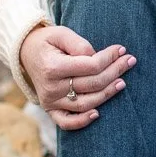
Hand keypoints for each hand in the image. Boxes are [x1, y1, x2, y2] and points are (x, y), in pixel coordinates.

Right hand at [18, 24, 134, 131]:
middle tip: (129, 61)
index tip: (121, 49)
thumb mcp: (61, 34)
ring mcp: (50, 101)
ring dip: (107, 94)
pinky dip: (82, 122)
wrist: (26, 53)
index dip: (110, 58)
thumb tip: (98, 58)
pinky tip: (98, 114)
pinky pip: (66, 122)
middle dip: (115, 72)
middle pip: (92, 84)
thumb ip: (80, 44)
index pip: (90, 66)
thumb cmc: (48, 41)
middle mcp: (51, 87)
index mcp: (53, 67)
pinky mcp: (50, 109)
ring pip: (86, 103)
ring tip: (122, 83)